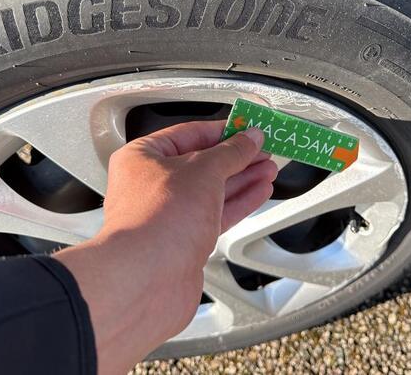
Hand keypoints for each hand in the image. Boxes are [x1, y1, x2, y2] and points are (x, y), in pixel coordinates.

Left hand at [54, 120, 275, 374]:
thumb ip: (231, 153)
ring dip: (243, 179)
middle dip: (236, 157)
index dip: (222, 131)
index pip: (189, 135)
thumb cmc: (155, 222)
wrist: (145, 281)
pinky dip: (239, 202)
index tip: (246, 129)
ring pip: (212, 190)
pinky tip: (258, 192)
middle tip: (263, 150)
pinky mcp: (184, 242)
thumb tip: (247, 139)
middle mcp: (151, 186)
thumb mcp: (203, 171)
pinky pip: (216, 215)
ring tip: (268, 168)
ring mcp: (168, 216)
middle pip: (202, 163)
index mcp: (142, 159)